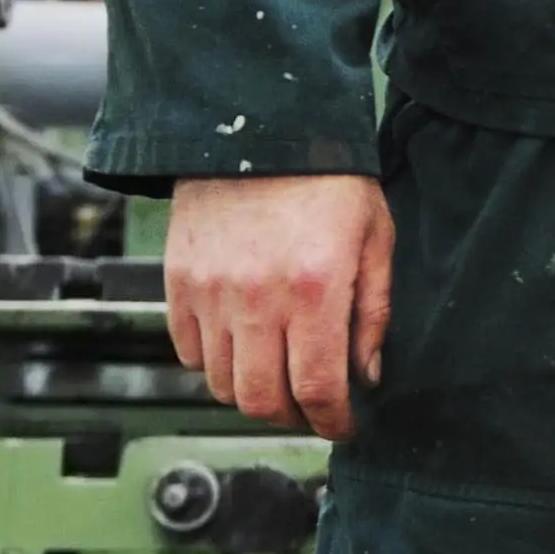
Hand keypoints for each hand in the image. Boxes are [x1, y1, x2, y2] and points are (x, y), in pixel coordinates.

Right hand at [164, 171, 394, 439]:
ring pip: (222, 383)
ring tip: (278, 372)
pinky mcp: (179, 281)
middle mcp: (257, 298)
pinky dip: (214, 363)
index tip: (342, 425)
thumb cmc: (329, 181)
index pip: (318, 389)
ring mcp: (211, 291)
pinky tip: (242, 343)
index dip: (333, 422)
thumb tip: (367, 376)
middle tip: (311, 406)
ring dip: (252, 391)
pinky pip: (188, 351)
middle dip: (292, 416)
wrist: (260, 127)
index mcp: (315, 289)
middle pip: (261, 400)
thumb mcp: (375, 238)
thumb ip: (372, 313)